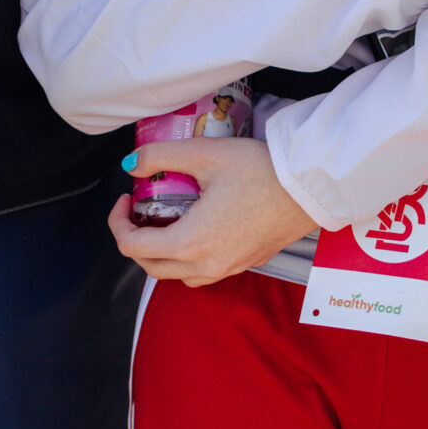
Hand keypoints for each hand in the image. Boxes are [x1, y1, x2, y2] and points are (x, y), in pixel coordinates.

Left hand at [110, 137, 315, 285]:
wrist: (309, 187)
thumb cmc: (259, 169)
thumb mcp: (204, 153)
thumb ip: (161, 156)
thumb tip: (131, 163)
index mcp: (190, 242)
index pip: (132, 247)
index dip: (117, 222)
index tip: (125, 198)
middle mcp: (206, 265)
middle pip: (150, 267)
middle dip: (135, 239)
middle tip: (139, 210)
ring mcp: (228, 269)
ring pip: (177, 275)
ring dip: (161, 254)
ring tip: (164, 221)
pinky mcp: (246, 264)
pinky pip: (204, 273)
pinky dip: (187, 258)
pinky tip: (197, 229)